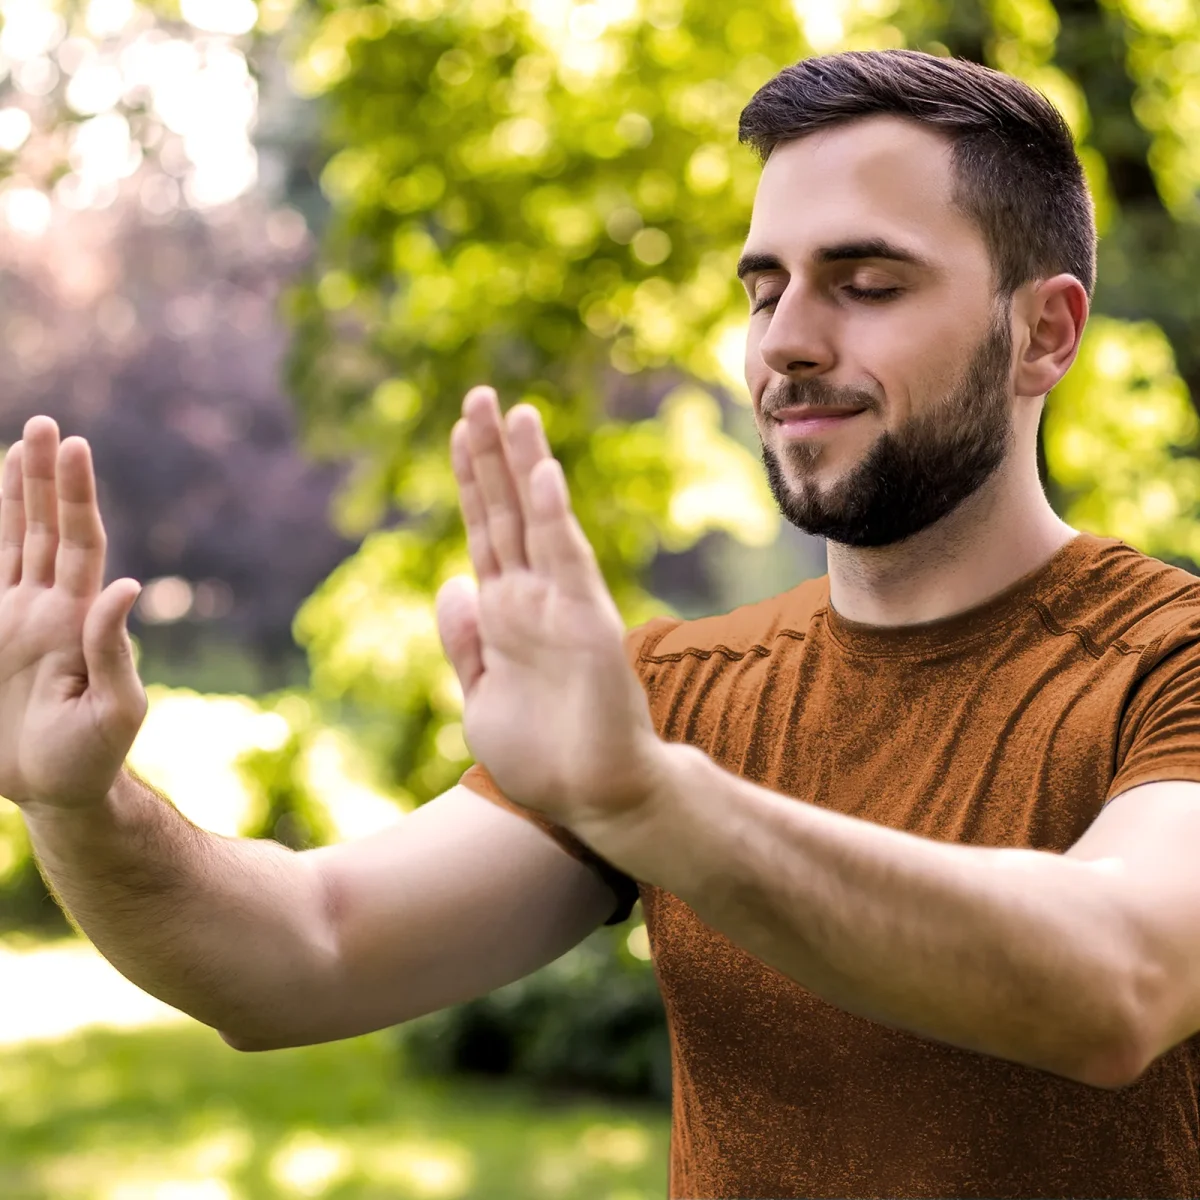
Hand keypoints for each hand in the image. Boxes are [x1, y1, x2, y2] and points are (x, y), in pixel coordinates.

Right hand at [0, 417, 145, 811]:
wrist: (56, 792)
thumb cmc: (94, 758)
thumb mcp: (116, 710)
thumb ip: (115, 650)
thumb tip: (126, 586)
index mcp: (79, 619)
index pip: (79, 542)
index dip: (75, 496)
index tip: (73, 446)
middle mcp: (49, 609)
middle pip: (47, 529)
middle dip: (44, 479)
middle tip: (44, 424)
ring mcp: (16, 622)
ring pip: (14, 544)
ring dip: (15, 498)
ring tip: (17, 446)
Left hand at [435, 386, 668, 832]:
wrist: (593, 798)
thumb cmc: (542, 756)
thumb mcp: (479, 696)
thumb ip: (465, 642)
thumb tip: (451, 585)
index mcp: (505, 615)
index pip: (485, 532)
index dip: (471, 482)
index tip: (458, 431)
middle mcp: (532, 598)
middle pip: (506, 511)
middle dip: (490, 454)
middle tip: (480, 394)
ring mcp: (561, 605)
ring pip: (536, 520)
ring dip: (523, 465)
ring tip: (512, 409)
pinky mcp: (587, 621)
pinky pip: (567, 559)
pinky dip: (555, 516)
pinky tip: (542, 472)